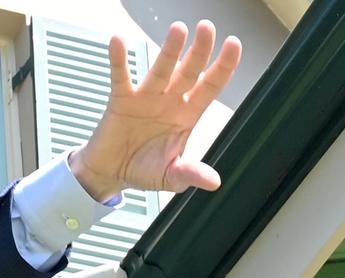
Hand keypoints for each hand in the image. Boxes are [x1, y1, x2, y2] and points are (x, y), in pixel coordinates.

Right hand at [70, 20, 241, 201]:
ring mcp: (146, 97)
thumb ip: (190, 174)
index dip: (223, 66)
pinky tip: (118, 42)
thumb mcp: (171, 177)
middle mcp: (170, 101)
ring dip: (170, 50)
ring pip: (161, 69)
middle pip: (189, 71)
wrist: (111, 173)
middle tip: (207, 29)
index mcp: (187, 115)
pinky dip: (119, 60)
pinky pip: (121, 76)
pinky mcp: (121, 100)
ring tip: (178, 30)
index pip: (210, 86)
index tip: (233, 45)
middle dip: (199, 50)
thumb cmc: (143, 171)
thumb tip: (213, 181)